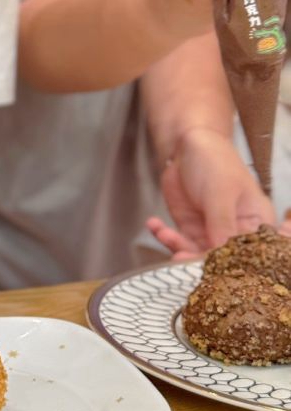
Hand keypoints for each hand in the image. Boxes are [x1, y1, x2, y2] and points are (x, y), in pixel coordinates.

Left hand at [145, 126, 274, 260]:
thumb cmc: (215, 161)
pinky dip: (164, 236)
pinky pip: (177, 240)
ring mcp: (211, 232)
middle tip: (179, 256)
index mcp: (256, 224)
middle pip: (220, 259)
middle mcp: (235, 233)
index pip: (247, 253)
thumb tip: (221, 252)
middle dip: (198, 260)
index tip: (208, 266)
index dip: (229, 263)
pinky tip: (154, 224)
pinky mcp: (190, 228)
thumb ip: (222, 222)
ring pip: (196, 253)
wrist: (188, 144)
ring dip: (178, 247)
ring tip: (165, 235)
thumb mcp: (221, 190)